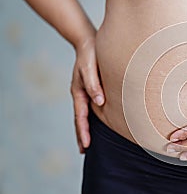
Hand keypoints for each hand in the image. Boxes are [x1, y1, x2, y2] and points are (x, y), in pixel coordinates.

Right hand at [70, 38, 104, 153]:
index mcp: (79, 92)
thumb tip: (100, 102)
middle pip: (80, 119)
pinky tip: (97, 122)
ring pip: (84, 114)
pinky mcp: (92, 89)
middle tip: (84, 151)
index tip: (86, 145)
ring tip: (87, 142)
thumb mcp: (90, 68)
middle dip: (81, 134)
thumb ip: (94, 84)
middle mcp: (81, 94)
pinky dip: (91, 117)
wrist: (88, 42)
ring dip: (85, 128)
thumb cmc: (90, 55)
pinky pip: (90, 107)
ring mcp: (85, 92)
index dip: (83, 131)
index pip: (81, 116)